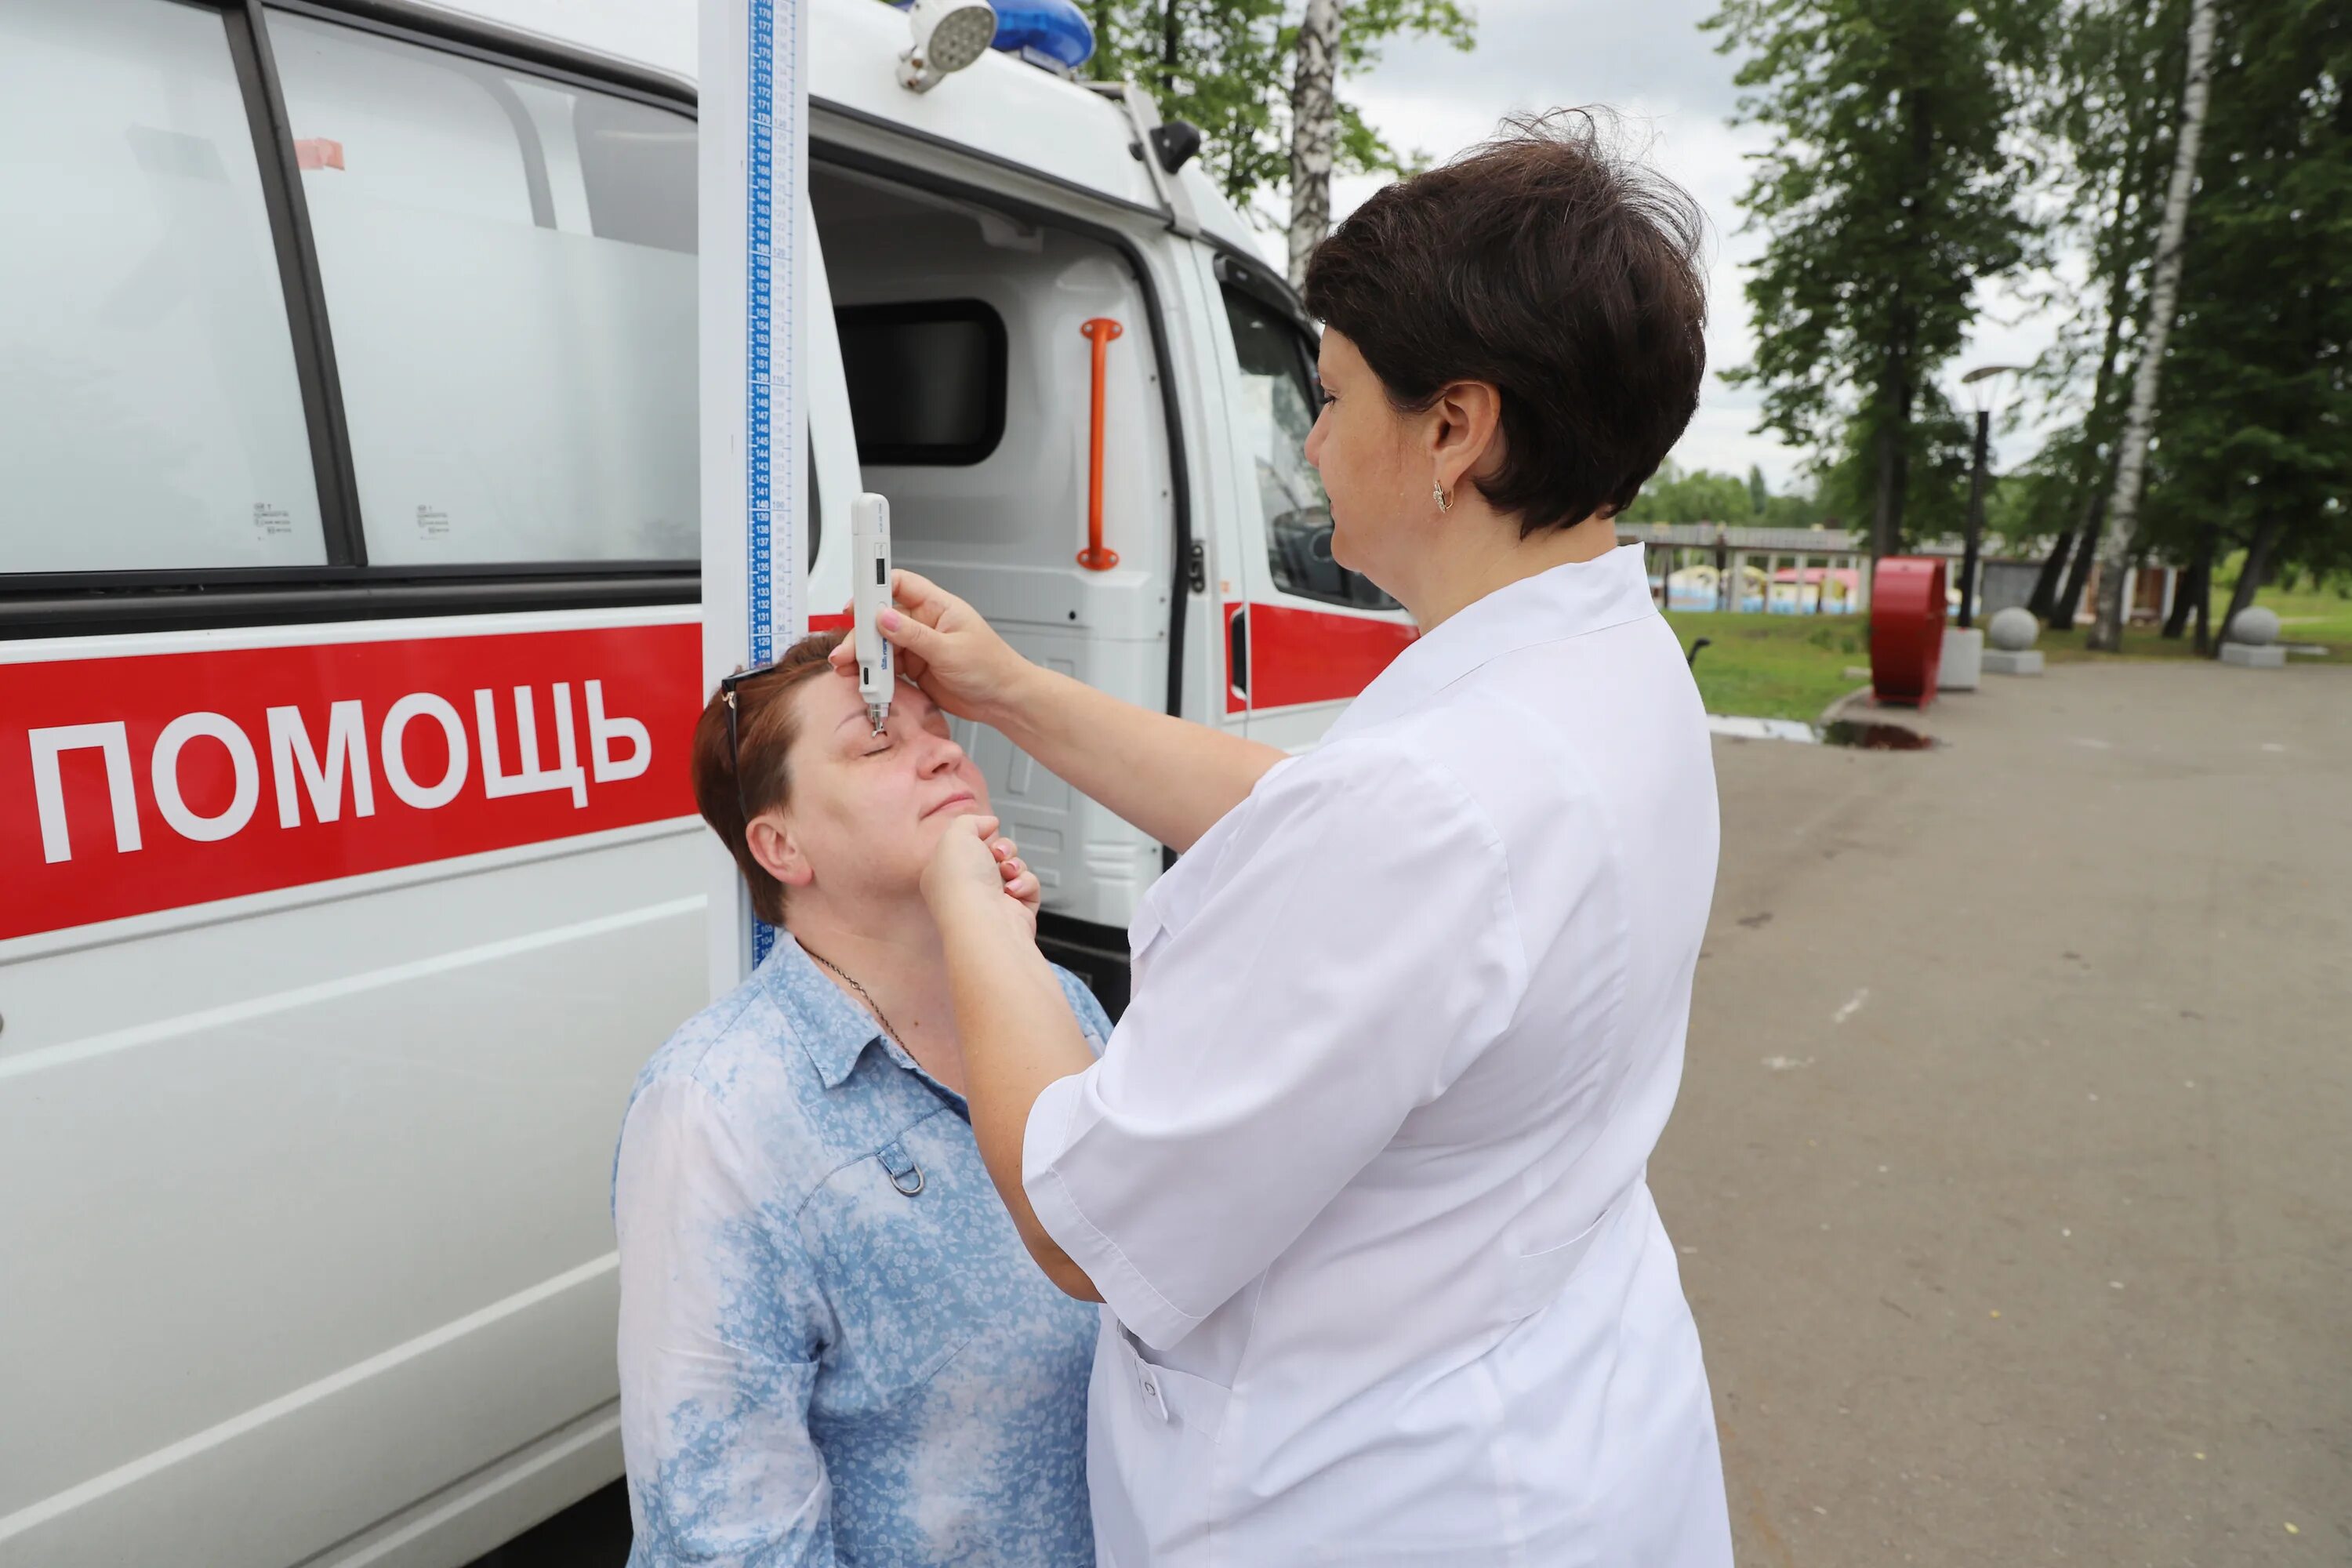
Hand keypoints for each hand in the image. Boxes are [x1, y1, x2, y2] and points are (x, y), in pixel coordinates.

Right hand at [829, 570, 1031, 723]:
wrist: (1004, 702)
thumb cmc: (992, 668)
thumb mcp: (950, 650)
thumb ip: (914, 636)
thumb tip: (883, 617)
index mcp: (938, 607)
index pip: (900, 584)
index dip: (875, 590)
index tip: (856, 604)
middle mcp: (925, 623)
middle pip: (883, 619)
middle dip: (863, 634)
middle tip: (847, 651)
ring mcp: (919, 647)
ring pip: (882, 645)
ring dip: (864, 657)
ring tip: (848, 669)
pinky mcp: (916, 669)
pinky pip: (888, 667)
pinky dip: (875, 674)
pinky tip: (865, 680)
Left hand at [923, 814, 1038, 934]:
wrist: (986, 920)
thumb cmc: (964, 885)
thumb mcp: (956, 835)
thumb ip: (970, 821)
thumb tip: (988, 823)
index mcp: (943, 874)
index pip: (964, 848)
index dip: (977, 836)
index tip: (986, 830)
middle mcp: (966, 890)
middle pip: (993, 855)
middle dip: (1002, 848)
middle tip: (998, 853)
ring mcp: (991, 903)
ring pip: (1014, 868)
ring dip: (1015, 864)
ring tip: (1007, 873)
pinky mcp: (1015, 912)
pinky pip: (1029, 886)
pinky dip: (1025, 884)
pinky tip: (1014, 891)